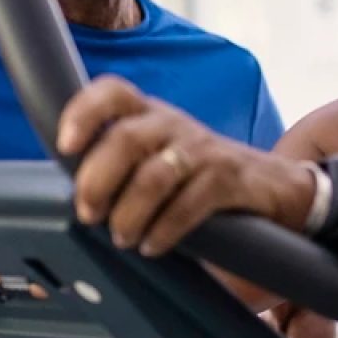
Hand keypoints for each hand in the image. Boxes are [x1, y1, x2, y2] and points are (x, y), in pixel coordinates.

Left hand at [54, 76, 312, 255]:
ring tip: (123, 237)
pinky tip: (154, 245)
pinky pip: (190, 202)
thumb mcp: (157, 161)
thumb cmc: (200, 177)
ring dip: (130, 212)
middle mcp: (173, 125)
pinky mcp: (229, 177)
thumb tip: (73, 202)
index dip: (84, 112)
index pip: (113, 92)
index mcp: (149, 115)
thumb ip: (119, 170)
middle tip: (89, 214)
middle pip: (126, 138)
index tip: (64, 145)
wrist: (272, 188)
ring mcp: (203, 149)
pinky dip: (165, 228)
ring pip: (156, 174)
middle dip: (98, 180)